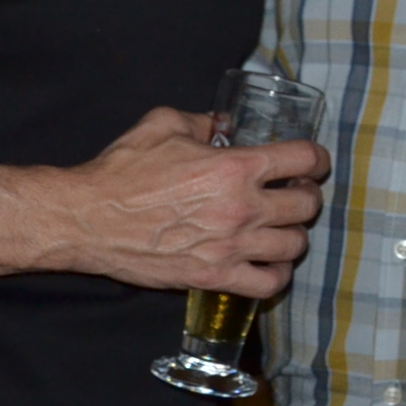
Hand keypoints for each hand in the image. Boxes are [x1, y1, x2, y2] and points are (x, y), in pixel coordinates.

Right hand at [55, 107, 327, 296]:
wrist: (88, 219)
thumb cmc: (122, 170)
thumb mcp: (165, 124)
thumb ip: (204, 121)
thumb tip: (224, 123)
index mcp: (236, 167)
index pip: (303, 159)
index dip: (316, 158)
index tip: (313, 162)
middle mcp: (242, 208)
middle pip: (307, 205)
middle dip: (307, 195)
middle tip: (295, 193)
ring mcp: (231, 247)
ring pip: (295, 246)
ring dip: (295, 234)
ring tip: (283, 227)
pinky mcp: (214, 278)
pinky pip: (268, 284)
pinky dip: (277, 275)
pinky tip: (269, 263)